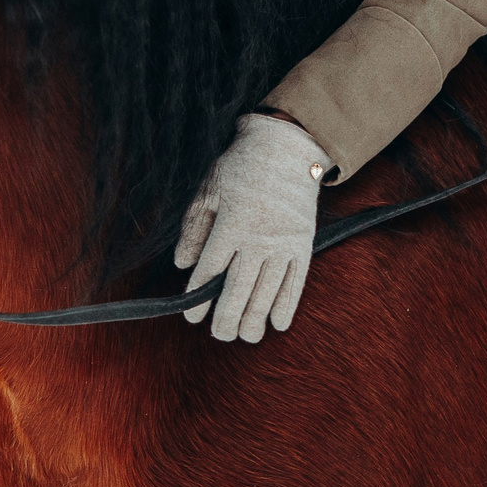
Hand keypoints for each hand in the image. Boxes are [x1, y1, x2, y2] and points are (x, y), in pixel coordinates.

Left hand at [174, 113, 328, 342]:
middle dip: (226, 318)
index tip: (192, 317)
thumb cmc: (241, 168)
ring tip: (244, 336)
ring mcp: (284, 243)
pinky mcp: (303, 245)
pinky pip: (296, 283)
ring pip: (267, 292)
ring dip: (255, 319)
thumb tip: (183, 265)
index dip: (199, 297)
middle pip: (238, 289)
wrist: (288, 149)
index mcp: (232, 223)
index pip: (210, 270)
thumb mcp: (208, 191)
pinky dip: (287, 306)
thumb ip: (194, 228)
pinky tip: (277, 324)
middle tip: (219, 335)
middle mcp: (259, 237)